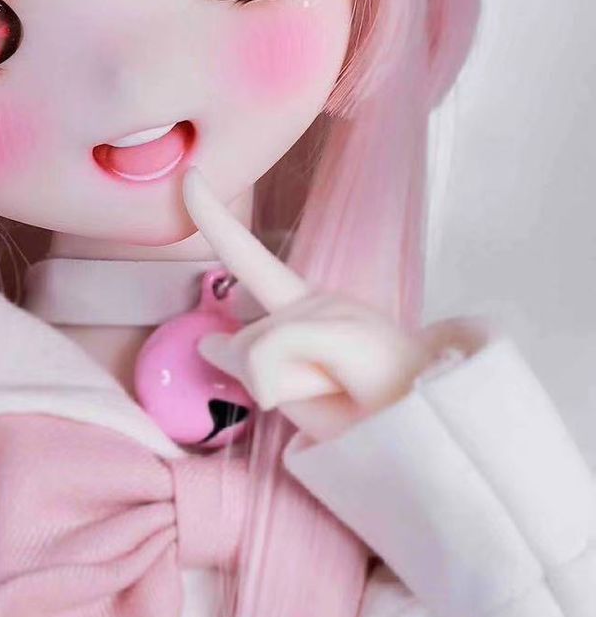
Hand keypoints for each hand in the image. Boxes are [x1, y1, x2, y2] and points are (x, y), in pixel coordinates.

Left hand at [182, 167, 440, 443]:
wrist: (427, 437)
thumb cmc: (365, 417)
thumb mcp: (292, 392)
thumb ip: (252, 364)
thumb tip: (209, 342)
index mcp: (306, 309)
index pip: (249, 257)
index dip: (215, 219)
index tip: (190, 179)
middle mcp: (320, 298)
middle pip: (243, 340)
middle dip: (256, 378)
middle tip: (323, 398)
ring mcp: (336, 309)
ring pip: (256, 350)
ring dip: (280, 388)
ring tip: (340, 397)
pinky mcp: (343, 325)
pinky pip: (276, 347)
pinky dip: (276, 380)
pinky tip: (322, 390)